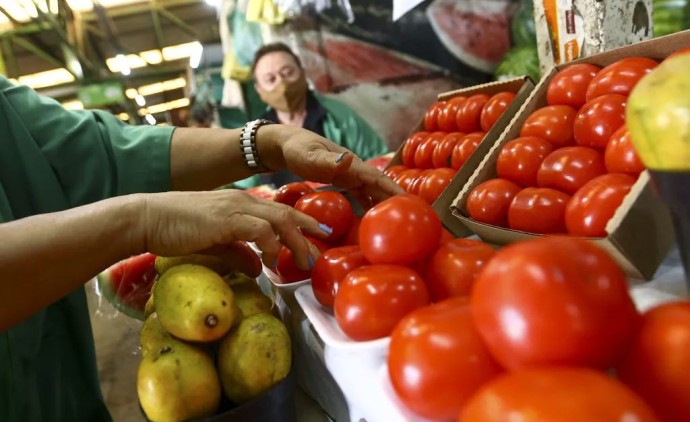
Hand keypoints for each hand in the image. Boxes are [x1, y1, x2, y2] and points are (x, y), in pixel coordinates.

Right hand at [135, 190, 327, 269]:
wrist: (146, 217)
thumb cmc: (176, 229)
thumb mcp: (214, 243)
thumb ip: (237, 253)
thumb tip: (258, 269)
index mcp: (240, 204)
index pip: (278, 211)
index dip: (301, 222)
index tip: (318, 236)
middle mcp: (242, 201)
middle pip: (285, 213)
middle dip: (307, 230)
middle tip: (322, 248)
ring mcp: (234, 208)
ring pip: (278, 219)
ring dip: (295, 241)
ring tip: (304, 260)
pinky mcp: (225, 219)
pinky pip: (258, 228)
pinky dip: (271, 243)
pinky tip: (274, 259)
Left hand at [261, 125, 403, 206]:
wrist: (285, 145)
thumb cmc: (297, 149)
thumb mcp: (309, 155)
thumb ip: (326, 160)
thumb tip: (348, 159)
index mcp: (351, 163)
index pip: (378, 178)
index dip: (394, 190)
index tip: (409, 203)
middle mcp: (355, 169)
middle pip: (380, 185)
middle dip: (396, 199)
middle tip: (411, 217)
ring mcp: (350, 175)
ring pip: (372, 191)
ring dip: (384, 203)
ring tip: (397, 221)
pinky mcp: (343, 181)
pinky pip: (360, 195)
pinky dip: (369, 205)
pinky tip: (372, 219)